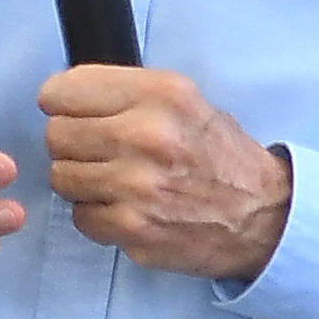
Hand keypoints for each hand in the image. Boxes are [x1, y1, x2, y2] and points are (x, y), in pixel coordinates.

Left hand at [38, 66, 289, 282]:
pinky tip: (124, 207)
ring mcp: (137, 186)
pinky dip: (96, 215)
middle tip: (95, 149)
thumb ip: (127, 93)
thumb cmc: (220, 156)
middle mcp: (146, 136)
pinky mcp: (133, 228)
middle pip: (56, 135)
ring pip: (61, 177)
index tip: (68, 110)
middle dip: (70, 143)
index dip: (61, 102)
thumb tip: (66, 95)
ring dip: (80, 180)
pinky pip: (81, 217)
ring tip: (113, 179)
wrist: (262, 215)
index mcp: (160, 95)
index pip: (64, 90)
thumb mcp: (186, 100)